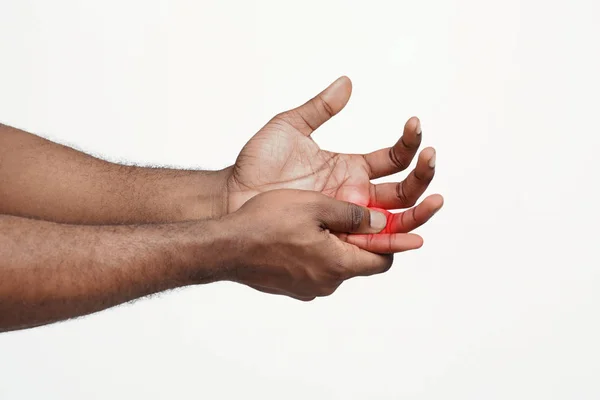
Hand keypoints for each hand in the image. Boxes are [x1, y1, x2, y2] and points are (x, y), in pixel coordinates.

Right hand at [221, 189, 424, 300]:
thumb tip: (381, 220)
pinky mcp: (291, 285)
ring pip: (336, 263)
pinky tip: (303, 232)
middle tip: (362, 216)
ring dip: (338, 243)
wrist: (224, 247)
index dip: (395, 242)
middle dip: (364, 239)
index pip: (381, 259)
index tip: (409, 231)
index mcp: (338, 264)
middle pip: (359, 261)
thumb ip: (353, 214)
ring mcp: (306, 287)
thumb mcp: (315, 207)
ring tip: (326, 219)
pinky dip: (318, 251)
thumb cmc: (265, 223)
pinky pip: (315, 268)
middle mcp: (326, 282)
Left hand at [226, 76, 442, 222]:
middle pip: (403, 190)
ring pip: (396, 219)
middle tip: (430, 157)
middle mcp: (355, 194)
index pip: (392, 158)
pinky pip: (371, 244)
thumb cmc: (258, 163)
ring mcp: (348, 217)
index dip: (409, 143)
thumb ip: (320, 107)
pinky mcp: (336, 237)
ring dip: (419, 211)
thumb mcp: (290, 126)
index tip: (414, 124)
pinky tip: (412, 237)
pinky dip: (394, 242)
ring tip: (436, 199)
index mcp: (351, 167)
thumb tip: (347, 82)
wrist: (233, 195)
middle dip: (423, 175)